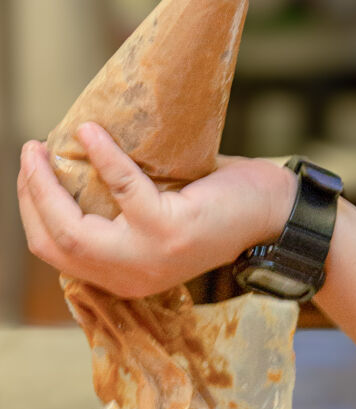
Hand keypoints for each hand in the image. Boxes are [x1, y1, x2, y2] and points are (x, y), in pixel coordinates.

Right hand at [17, 122, 296, 298]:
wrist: (276, 211)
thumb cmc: (218, 204)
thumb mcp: (157, 215)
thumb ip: (118, 207)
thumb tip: (74, 159)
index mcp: (123, 276)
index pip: (57, 252)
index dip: (32, 212)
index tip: (28, 174)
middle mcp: (131, 276)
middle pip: (55, 242)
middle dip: (30, 196)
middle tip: (27, 154)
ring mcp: (150, 257)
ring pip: (74, 227)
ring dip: (47, 184)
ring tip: (40, 147)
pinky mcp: (169, 230)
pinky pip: (122, 189)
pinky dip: (102, 157)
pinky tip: (90, 132)